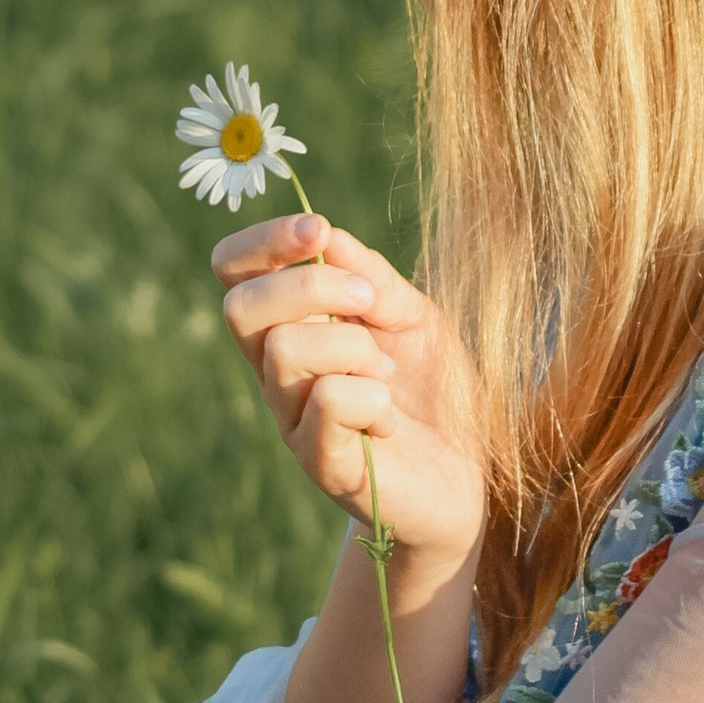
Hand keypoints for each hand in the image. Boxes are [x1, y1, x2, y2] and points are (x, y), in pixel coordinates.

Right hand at [213, 211, 485, 572]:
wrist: (469, 473)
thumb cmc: (434, 390)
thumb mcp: (411, 315)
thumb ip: (369, 275)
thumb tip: (323, 230)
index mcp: (290, 327)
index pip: (233, 273)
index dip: (262, 242)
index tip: (317, 229)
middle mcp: (276, 375)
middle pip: (241, 307)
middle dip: (310, 285)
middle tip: (368, 301)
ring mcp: (293, 421)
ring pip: (286, 350)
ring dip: (353, 346)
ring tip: (386, 373)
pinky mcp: (322, 464)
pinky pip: (326, 404)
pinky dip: (372, 398)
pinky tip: (388, 420)